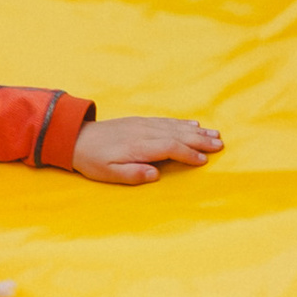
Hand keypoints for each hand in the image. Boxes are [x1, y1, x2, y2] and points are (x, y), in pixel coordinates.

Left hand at [73, 115, 222, 185]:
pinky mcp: (140, 121)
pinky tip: (193, 125)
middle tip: (220, 145)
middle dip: (200, 140)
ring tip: (215, 134)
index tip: (204, 161)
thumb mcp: (108, 173)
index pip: (169, 148)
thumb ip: (133, 174)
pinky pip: (166, 121)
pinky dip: (182, 123)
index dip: (188, 154)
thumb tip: (156, 175)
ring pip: (174, 126)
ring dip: (196, 131)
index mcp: (137, 146)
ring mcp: (143, 124)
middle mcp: (143, 132)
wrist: (76, 137)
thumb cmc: (92, 160)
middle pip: (177, 134)